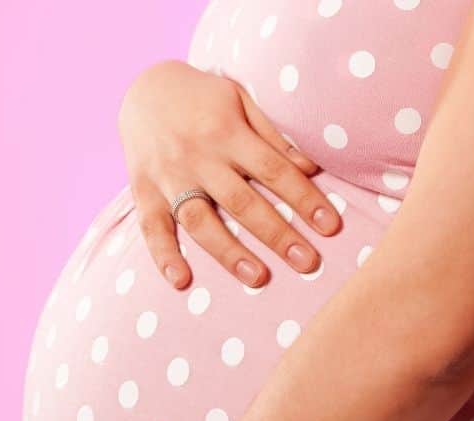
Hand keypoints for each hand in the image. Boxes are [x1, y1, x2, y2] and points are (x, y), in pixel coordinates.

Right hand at [117, 59, 341, 288]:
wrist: (144, 88)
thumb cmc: (203, 97)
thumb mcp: (240, 99)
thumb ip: (272, 135)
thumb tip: (311, 167)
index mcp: (226, 131)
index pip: (273, 170)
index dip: (303, 198)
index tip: (329, 226)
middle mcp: (197, 156)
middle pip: (241, 201)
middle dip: (277, 234)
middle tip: (308, 262)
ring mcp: (168, 177)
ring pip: (200, 221)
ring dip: (229, 252)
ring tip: (257, 278)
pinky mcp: (144, 193)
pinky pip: (151, 228)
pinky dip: (163, 256)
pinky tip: (180, 280)